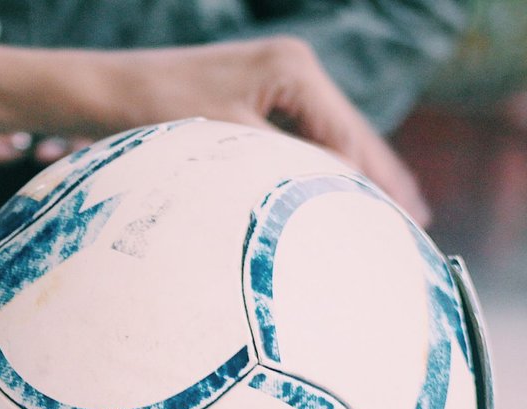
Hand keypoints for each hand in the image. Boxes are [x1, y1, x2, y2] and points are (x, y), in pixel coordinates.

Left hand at [112, 38, 430, 224]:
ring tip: (400, 215)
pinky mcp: (261, 96)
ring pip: (334, 137)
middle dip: (384, 179)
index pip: (350, 136)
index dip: (379, 182)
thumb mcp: (233, 145)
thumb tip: (345, 190)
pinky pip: (310, 137)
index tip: (404, 219)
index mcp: (293, 70)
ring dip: (362, 176)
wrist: (107, 92)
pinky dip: (331, 167)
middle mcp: (293, 67)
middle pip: (353, 133)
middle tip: (419, 224)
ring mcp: (279, 79)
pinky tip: (350, 194)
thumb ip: (291, 166)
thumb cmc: (158, 113)